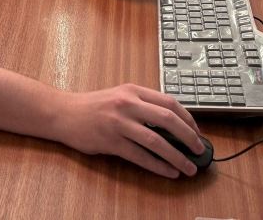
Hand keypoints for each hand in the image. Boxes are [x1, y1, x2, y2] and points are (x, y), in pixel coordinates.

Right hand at [57, 84, 202, 177]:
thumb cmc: (93, 106)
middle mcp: (127, 104)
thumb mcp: (120, 96)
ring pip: (156, 141)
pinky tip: (168, 171)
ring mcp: (118, 123)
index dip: (188, 118)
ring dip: (176, 156)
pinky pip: (140, 156)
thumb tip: (173, 126)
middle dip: (188, 136)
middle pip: (167, 119)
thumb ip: (143, 105)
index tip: (196, 132)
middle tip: (199, 150)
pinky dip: (157, 166)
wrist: (63, 113)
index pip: (169, 102)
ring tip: (188, 167)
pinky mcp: (111, 141)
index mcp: (132, 90)